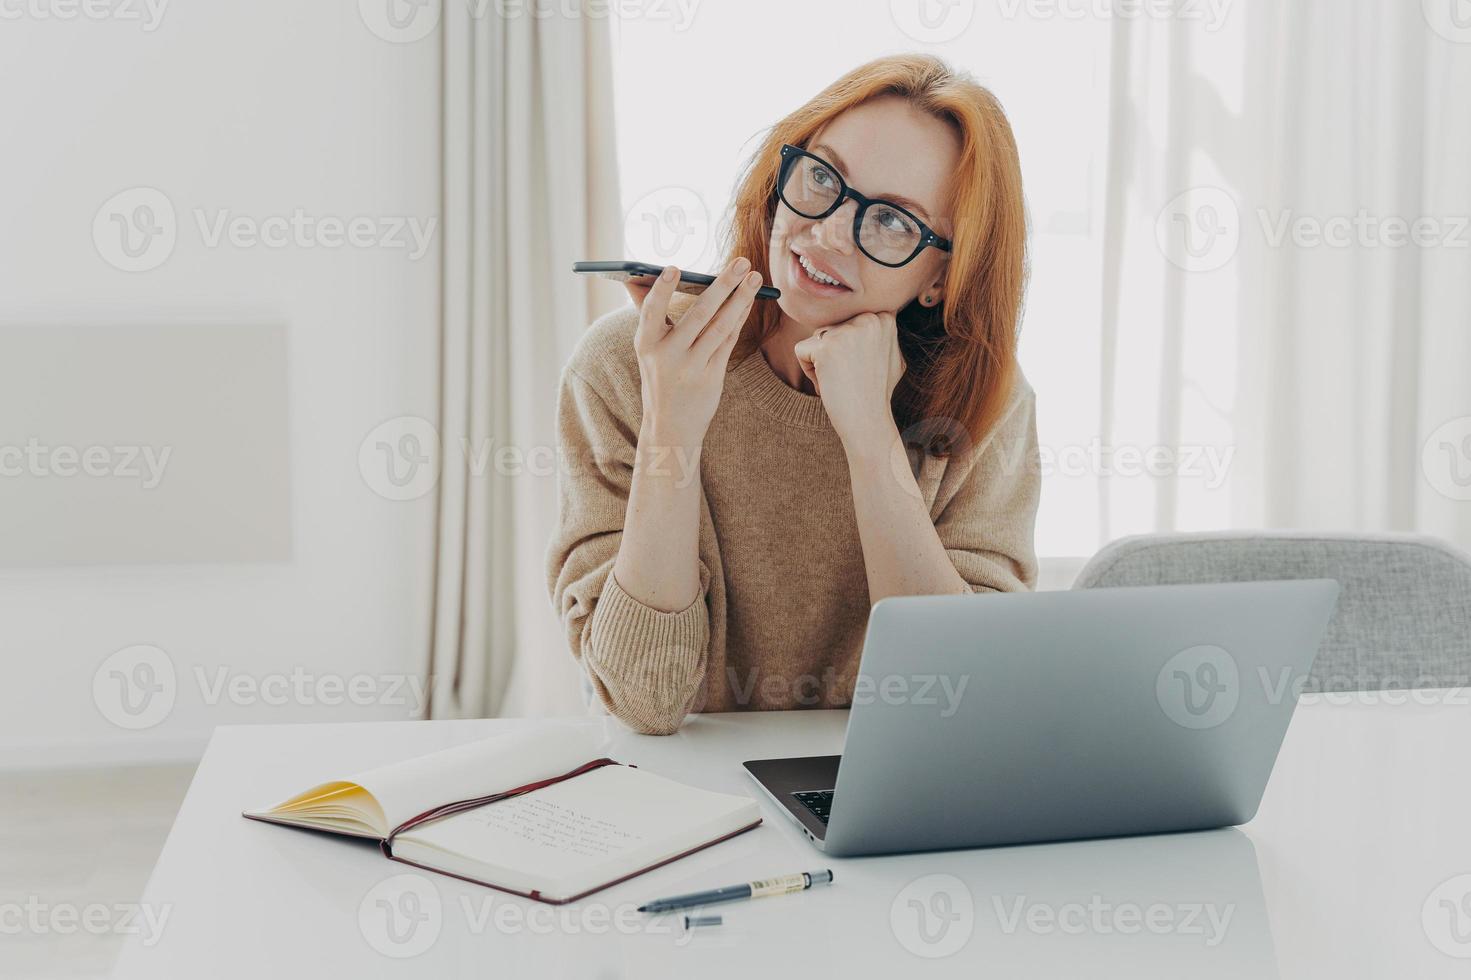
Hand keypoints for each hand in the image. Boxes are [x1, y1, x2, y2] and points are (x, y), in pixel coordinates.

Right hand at [624, 257, 763, 447]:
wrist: (670, 426)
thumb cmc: (659, 377)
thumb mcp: (647, 349)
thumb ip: (647, 313)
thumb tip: (634, 276)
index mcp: (645, 344)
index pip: (652, 312)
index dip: (662, 290)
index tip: (674, 268)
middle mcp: (668, 356)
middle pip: (699, 314)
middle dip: (723, 285)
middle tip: (741, 262)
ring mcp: (692, 367)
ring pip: (721, 326)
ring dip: (740, 299)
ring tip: (753, 276)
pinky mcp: (712, 377)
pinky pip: (728, 341)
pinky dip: (738, 318)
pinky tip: (748, 300)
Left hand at [792, 311, 905, 452]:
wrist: (868, 421)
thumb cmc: (877, 393)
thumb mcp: (891, 355)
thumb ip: (878, 333)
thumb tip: (871, 317)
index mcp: (884, 317)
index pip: (848, 321)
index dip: (850, 347)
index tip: (862, 368)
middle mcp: (868, 319)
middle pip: (831, 327)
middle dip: (834, 353)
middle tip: (851, 376)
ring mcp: (847, 331)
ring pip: (816, 338)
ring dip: (821, 361)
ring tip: (842, 380)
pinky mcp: (826, 346)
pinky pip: (801, 351)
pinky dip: (809, 371)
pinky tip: (829, 384)